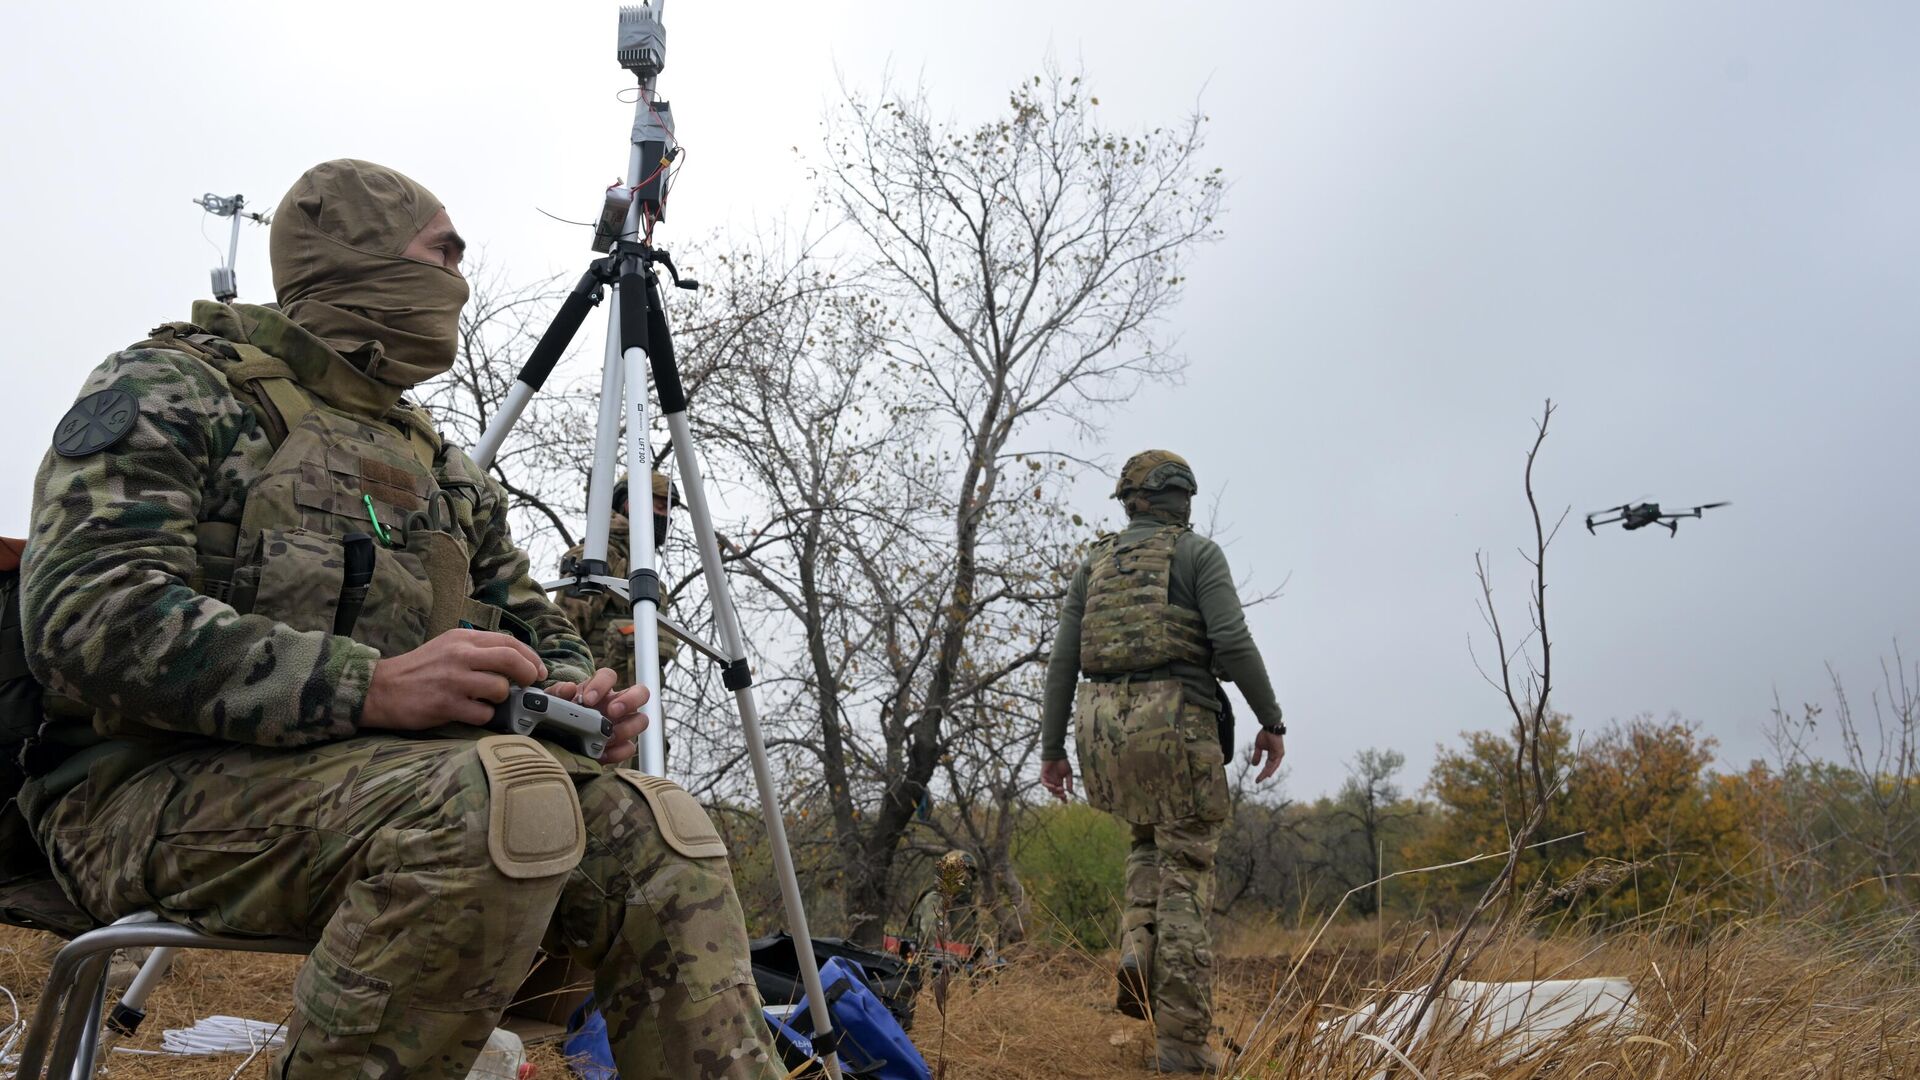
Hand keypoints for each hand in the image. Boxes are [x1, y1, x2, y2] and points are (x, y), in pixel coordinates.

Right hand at [363, 629, 547, 730]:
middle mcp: (460, 656)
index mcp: (463, 639)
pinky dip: (485, 717)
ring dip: (502, 698)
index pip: (509, 642)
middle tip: (530, 685)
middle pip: (510, 660)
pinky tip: (473, 713)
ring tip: (489, 701)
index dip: (531, 657)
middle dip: (528, 674)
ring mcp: (453, 680)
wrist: (381, 688)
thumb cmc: (419, 670)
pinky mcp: (446, 705)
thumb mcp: (448, 647)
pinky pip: (482, 713)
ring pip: (499, 688)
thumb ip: (478, 651)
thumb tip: (516, 662)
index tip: (538, 671)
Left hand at [548, 668, 650, 765]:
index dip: (602, 684)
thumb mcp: (553, 704)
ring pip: (642, 720)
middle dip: (630, 701)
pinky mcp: (621, 746)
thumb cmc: (559, 717)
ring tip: (608, 736)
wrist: (556, 744)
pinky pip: (630, 747)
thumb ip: (557, 693)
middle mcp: (616, 704)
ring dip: (628, 727)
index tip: (588, 699)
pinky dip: (618, 752)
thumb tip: (568, 688)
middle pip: (641, 692)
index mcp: (599, 689)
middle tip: (611, 712)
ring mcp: (622, 724)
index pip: (609, 676)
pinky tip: (602, 754)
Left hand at [1039, 758, 1074, 802]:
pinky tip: (1053, 786)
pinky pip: (1044, 783)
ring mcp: (1048, 779)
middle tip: (1064, 796)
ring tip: (1060, 789)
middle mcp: (1053, 782)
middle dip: (1059, 795)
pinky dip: (1048, 786)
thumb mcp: (1069, 773)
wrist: (1057, 753)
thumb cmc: (1063, 762)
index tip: (1066, 802)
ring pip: (1050, 789)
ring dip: (1055, 791)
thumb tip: (1071, 792)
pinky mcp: (1043, 775)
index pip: (1060, 792)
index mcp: (1059, 782)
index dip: (1062, 798)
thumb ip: (1069, 782)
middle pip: (1055, 793)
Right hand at [1251, 729, 1286, 782]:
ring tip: (1261, 778)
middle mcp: (1277, 756)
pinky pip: (1274, 762)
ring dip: (1266, 772)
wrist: (1269, 727)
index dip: (1263, 772)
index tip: (1257, 778)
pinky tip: (1267, 773)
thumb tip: (1254, 765)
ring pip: (1272, 766)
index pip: (1267, 765)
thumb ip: (1257, 756)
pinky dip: (1270, 768)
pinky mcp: (1279, 752)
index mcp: (1273, 754)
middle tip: (1258, 781)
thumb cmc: (1265, 735)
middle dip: (1264, 774)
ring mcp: (1279, 754)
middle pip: (1270, 768)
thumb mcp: (1258, 747)